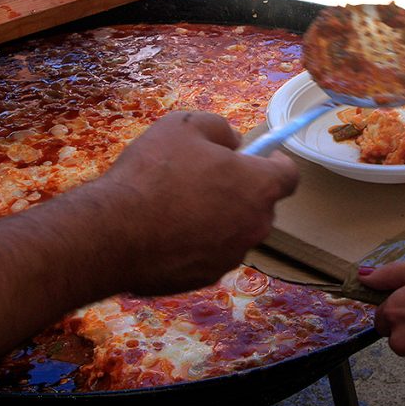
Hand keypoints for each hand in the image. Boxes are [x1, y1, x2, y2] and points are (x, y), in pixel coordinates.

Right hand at [97, 111, 297, 294]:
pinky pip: (210, 254)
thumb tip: (234, 142)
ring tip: (178, 207)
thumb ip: (220, 128)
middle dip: (242, 192)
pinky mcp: (206, 279)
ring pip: (234, 232)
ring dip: (219, 219)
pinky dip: (197, 243)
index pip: (289, 176)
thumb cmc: (153, 172)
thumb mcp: (185, 126)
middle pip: (261, 206)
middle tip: (207, 179)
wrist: (115, 232)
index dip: (277, 164)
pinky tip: (165, 233)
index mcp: (258, 187)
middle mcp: (255, 226)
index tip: (262, 158)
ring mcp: (231, 256)